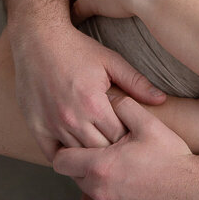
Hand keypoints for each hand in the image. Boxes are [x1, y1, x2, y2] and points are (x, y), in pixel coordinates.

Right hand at [9, 20, 165, 159]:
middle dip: (112, 150)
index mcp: (94, 103)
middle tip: (120, 148)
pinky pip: (53, 156)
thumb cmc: (77, 49)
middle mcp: (72, 118)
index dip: (128, 138)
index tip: (133, 136)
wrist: (38, 40)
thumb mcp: (110, 61)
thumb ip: (136, 82)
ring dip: (90, 156)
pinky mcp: (36, 127)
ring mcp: (52, 124)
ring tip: (102, 153)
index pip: (119, 136)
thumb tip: (161, 99)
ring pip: (77, 156)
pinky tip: (77, 153)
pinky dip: (66, 158)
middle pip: (100, 151)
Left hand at [53, 94, 198, 199]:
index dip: (68, 149)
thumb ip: (124, 107)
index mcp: (101, 166)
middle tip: (107, 152)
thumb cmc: (171, 159)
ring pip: (89, 191)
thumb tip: (109, 97)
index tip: (82, 142)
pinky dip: (111, 194)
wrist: (192, 193)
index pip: (61, 160)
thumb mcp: (149, 125)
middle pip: (74, 176)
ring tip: (122, 167)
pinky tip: (130, 183)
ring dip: (98, 179)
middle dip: (85, 163)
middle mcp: (98, 192)